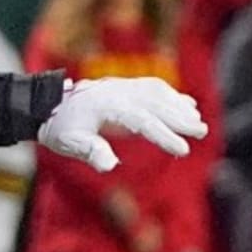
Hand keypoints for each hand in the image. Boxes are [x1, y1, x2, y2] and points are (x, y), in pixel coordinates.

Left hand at [37, 77, 206, 172]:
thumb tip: (110, 166)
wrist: (50, 105)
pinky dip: (172, 96)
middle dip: (180, 118)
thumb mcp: (71, 143)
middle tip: (201, 132)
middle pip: (156, 103)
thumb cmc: (62, 128)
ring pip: (158, 93)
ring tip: (199, 122)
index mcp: (107, 105)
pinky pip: (153, 87)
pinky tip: (188, 105)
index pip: (142, 120)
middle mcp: (118, 91)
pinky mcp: (126, 87)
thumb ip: (92, 152)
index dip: (164, 135)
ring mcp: (123, 86)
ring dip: (180, 106)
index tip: (182, 150)